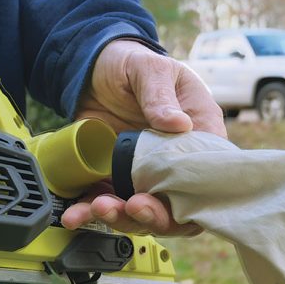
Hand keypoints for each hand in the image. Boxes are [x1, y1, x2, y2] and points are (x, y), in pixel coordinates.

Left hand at [62, 39, 226, 235]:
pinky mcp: (113, 178)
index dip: (194, 199)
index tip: (170, 201)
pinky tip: (75, 215)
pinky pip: (106, 201)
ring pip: (140, 212)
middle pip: (176, 208)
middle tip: (132, 207)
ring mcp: (143, 175)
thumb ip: (161, 95)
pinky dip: (89, 213)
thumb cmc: (135, 64)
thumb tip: (179, 124)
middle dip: (154, 217)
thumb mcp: (151, 69)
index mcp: (198, 135)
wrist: (94, 68)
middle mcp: (175, 163)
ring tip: (99, 207)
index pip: (209, 178)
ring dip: (120, 219)